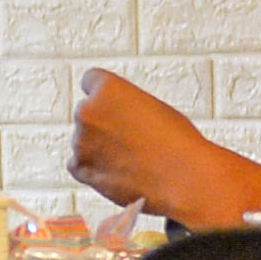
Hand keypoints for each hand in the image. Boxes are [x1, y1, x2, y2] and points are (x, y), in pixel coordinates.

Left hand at [72, 69, 237, 225]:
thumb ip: (126, 105)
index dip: (103, 95)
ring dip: (98, 148)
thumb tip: (118, 115)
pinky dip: (92, 169)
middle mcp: (88, 111)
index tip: (109, 105)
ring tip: (131, 159)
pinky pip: (78, 165)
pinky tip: (116, 172)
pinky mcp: (82, 168)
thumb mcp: (154, 106)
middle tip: (128, 139)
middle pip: (87, 113)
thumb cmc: (176, 142)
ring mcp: (81, 141)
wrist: (182, 177)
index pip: (91, 81)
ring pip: (83, 141)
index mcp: (108, 88)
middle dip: (102, 124)